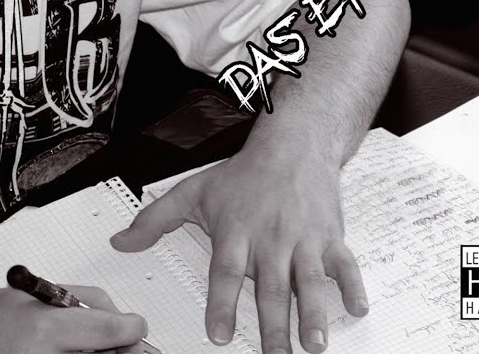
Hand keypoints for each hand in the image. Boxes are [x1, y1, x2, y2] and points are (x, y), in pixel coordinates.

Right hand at [0, 284, 147, 353]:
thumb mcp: (36, 295)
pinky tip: (64, 353)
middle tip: (112, 339)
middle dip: (116, 346)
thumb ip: (84, 302)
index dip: (132, 328)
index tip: (134, 326)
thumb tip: (118, 316)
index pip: (116, 332)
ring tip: (74, 344)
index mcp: (46, 330)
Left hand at [111, 147, 367, 353]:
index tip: (220, 335)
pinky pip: (345, 264)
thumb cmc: (242, 174)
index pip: (226, 273)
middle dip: (275, 326)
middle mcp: (271, 239)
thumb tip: (120, 243)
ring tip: (316, 345)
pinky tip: (359, 310)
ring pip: (310, 281)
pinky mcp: (330, 237)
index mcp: (236, 233)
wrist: (294, 144)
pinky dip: (353, 286)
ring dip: (314, 315)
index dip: (223, 304)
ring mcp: (304, 239)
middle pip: (272, 288)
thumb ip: (155, 221)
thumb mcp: (193, 192)